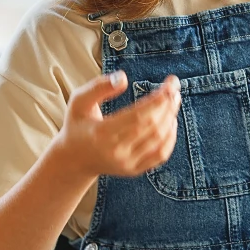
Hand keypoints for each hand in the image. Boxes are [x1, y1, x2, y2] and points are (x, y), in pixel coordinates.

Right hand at [51, 70, 179, 180]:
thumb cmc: (77, 125)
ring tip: (173, 100)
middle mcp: (116, 152)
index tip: (169, 84)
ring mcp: (127, 164)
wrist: (73, 159)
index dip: (158, 100)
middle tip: (175, 88)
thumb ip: (98, 87)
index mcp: (101, 134)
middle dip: (167, 106)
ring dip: (171, 118)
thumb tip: (124, 78)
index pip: (139, 116)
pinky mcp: (134, 170)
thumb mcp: (78, 101)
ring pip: (159, 141)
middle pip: (152, 127)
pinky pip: (160, 155)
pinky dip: (170, 138)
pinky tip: (171, 121)